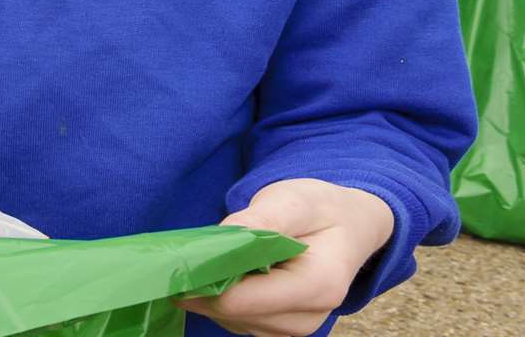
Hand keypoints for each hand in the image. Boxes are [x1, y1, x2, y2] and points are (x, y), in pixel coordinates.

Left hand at [179, 178, 394, 336]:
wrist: (348, 225)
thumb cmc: (320, 209)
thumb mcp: (293, 200)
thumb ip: (261, 221)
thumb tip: (222, 239)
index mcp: (319, 286)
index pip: (243, 300)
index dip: (204, 281)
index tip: (176, 260)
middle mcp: (309, 317)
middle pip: (234, 313)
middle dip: (204, 285)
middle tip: (183, 254)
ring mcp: (294, 327)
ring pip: (230, 320)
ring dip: (211, 293)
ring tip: (208, 257)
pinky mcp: (280, 327)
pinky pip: (236, 320)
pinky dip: (222, 298)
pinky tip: (223, 271)